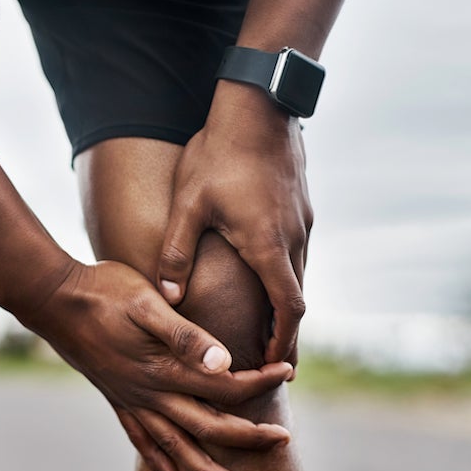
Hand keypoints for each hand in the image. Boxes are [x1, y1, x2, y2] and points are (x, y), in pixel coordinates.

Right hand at [20, 260, 292, 470]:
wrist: (51, 298)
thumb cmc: (104, 290)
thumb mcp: (148, 303)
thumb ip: (186, 335)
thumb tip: (226, 362)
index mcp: (164, 367)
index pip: (224, 385)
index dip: (260, 382)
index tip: (288, 372)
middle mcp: (150, 392)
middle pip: (208, 426)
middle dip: (248, 437)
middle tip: (284, 442)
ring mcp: (131, 399)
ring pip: (176, 445)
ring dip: (206, 469)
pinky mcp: (115, 397)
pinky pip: (140, 438)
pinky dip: (157, 459)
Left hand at [155, 84, 311, 364]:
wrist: (258, 105)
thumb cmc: (217, 154)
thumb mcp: (187, 206)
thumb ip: (176, 253)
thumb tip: (167, 295)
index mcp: (267, 246)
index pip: (287, 310)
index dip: (282, 341)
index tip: (272, 365)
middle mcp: (294, 238)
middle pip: (297, 299)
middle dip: (285, 332)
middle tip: (271, 360)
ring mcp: (303, 221)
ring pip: (300, 274)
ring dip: (287, 304)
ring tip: (269, 328)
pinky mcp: (302, 206)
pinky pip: (298, 252)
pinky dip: (287, 276)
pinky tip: (268, 277)